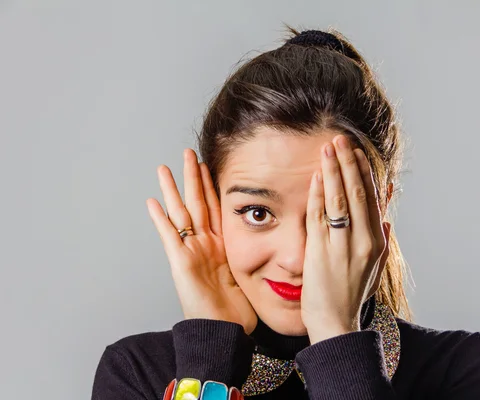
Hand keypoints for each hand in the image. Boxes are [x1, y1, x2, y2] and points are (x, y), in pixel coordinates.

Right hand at [146, 148, 256, 334]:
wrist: (225, 333)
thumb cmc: (237, 312)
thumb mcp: (249, 276)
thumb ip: (252, 258)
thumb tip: (272, 247)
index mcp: (221, 246)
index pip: (216, 208)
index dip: (212, 186)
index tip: (211, 165)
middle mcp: (204, 245)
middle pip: (197, 203)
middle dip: (193, 178)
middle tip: (189, 153)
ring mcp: (191, 253)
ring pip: (181, 213)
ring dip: (173, 190)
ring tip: (165, 168)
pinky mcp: (181, 264)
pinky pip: (169, 237)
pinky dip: (160, 220)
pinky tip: (152, 201)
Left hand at [301, 135, 391, 343]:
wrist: (335, 323)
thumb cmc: (352, 294)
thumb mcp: (374, 267)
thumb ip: (381, 240)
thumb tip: (385, 217)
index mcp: (375, 242)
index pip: (371, 198)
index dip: (363, 172)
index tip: (356, 151)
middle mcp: (362, 241)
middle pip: (357, 193)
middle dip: (348, 163)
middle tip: (340, 139)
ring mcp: (341, 247)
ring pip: (339, 201)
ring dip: (333, 172)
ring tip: (328, 149)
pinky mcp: (319, 253)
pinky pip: (318, 218)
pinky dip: (317, 196)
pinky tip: (315, 178)